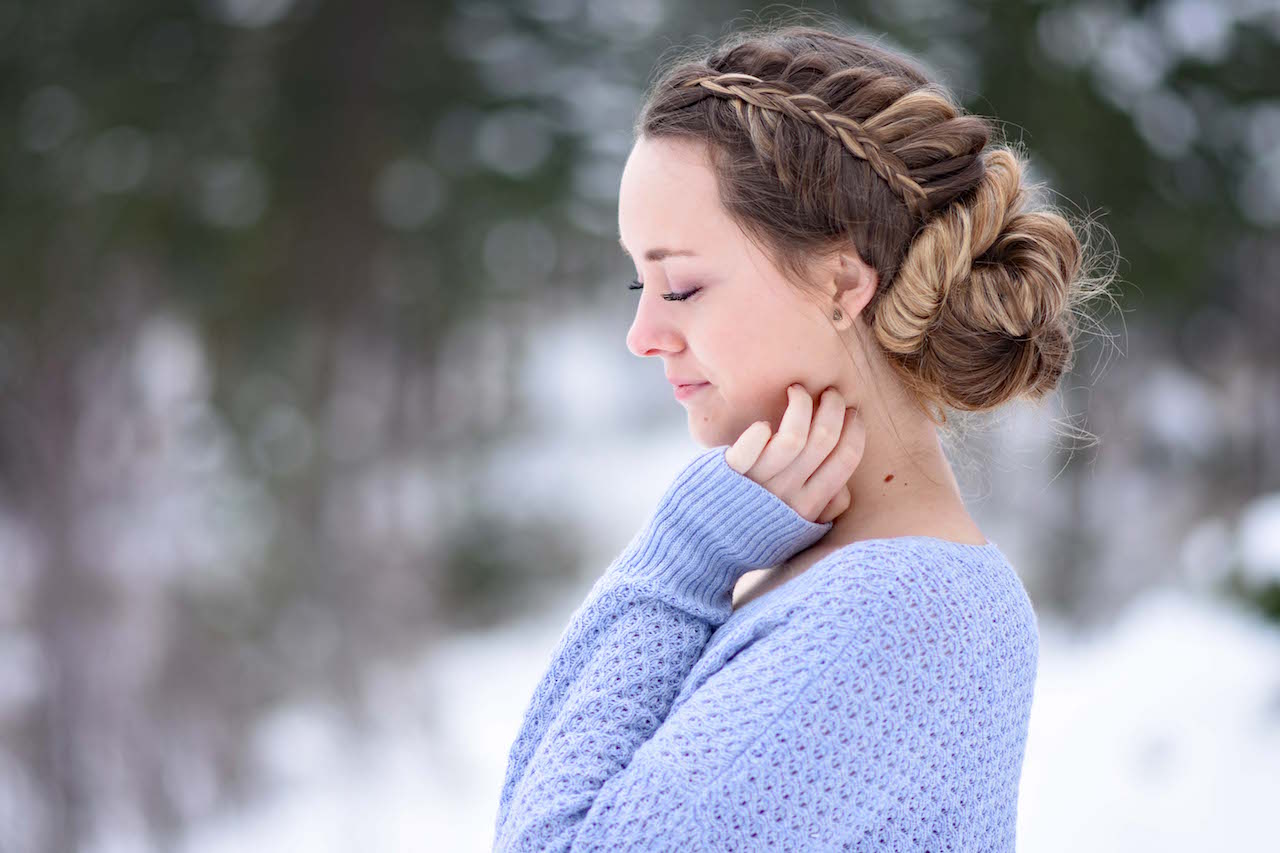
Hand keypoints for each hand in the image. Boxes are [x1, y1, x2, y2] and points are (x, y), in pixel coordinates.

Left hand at [723, 384, 864, 524]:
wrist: (706, 542)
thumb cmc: (756, 526)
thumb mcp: (796, 526)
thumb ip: (824, 508)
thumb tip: (844, 488)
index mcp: (810, 506)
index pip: (846, 460)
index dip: (855, 430)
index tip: (852, 412)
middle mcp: (788, 494)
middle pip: (823, 439)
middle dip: (833, 406)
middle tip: (828, 393)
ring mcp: (759, 483)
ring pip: (793, 437)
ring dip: (801, 404)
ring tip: (796, 390)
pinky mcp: (731, 473)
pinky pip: (751, 447)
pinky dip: (759, 432)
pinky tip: (762, 425)